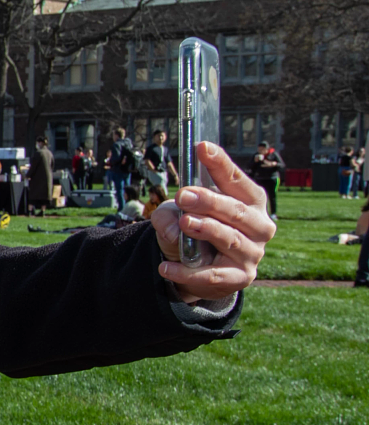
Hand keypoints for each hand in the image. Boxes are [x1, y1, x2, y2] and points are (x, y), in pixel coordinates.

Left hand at [152, 142, 274, 302]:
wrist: (199, 268)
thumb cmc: (195, 229)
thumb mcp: (177, 214)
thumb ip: (168, 214)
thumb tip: (173, 228)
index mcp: (250, 201)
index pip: (236, 180)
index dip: (220, 164)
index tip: (201, 147)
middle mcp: (259, 225)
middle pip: (237, 210)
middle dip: (209, 201)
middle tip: (184, 194)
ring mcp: (252, 253)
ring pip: (230, 239)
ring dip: (207, 229)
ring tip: (185, 223)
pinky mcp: (241, 277)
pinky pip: (213, 275)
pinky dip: (188, 273)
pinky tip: (166, 267)